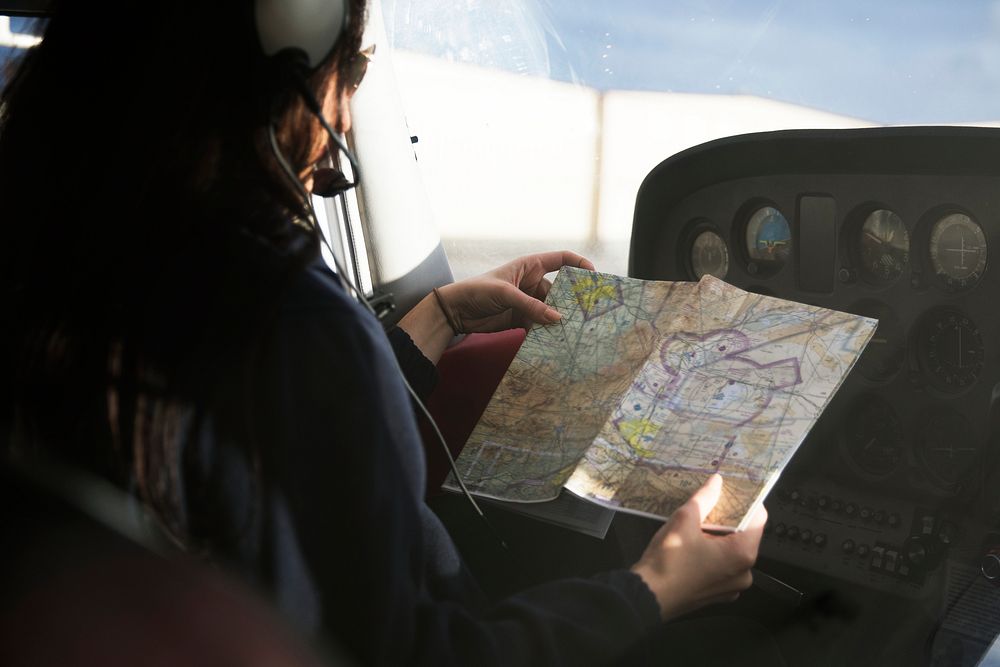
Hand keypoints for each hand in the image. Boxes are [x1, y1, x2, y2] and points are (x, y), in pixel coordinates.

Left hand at [434, 250, 594, 332]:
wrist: (455, 311)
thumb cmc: (477, 291)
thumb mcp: (505, 294)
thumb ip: (531, 306)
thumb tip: (558, 319)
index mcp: (530, 265)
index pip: (561, 259)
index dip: (579, 264)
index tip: (594, 276)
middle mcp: (532, 283)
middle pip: (560, 290)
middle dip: (573, 300)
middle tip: (588, 311)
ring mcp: (528, 302)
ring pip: (551, 310)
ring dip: (560, 319)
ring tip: (575, 329)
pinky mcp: (522, 319)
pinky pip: (541, 325)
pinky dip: (548, 332)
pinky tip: (557, 339)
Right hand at [630, 474, 766, 620]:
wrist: (647, 596)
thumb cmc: (668, 560)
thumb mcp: (684, 521)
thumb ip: (705, 498)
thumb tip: (717, 481)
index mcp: (742, 554)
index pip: (757, 518)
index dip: (746, 501)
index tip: (731, 489)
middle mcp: (744, 572)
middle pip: (744, 535)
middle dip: (729, 518)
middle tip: (711, 502)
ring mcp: (732, 586)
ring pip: (732, 551)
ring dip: (719, 536)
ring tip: (699, 522)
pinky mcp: (718, 594)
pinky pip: (723, 567)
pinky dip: (713, 553)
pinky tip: (695, 545)